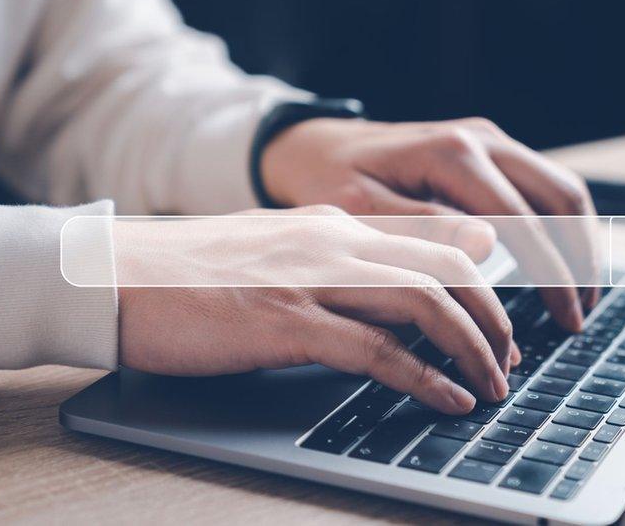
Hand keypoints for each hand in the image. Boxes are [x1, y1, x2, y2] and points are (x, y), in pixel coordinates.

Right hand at [115, 206, 518, 413]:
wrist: (114, 275)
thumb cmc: (193, 274)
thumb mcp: (280, 252)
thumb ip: (344, 258)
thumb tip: (397, 277)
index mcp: (334, 225)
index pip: (436, 241)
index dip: (484, 285)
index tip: (500, 327)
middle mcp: (332, 242)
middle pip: (447, 269)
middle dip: (494, 318)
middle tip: (509, 360)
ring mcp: (309, 279)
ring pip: (424, 302)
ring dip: (471, 348)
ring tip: (493, 386)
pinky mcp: (284, 322)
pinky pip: (375, 350)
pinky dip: (423, 378)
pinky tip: (448, 400)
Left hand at [260, 117, 599, 331]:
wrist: (315, 145)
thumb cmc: (330, 180)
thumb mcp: (363, 210)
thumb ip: (424, 227)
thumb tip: (488, 246)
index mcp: (453, 155)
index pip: (526, 221)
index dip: (553, 277)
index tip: (564, 321)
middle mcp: (480, 140)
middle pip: (561, 198)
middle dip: (579, 262)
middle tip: (578, 318)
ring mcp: (487, 141)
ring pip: (560, 188)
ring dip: (578, 242)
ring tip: (579, 296)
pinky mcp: (485, 150)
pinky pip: (540, 185)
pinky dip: (558, 225)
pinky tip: (556, 263)